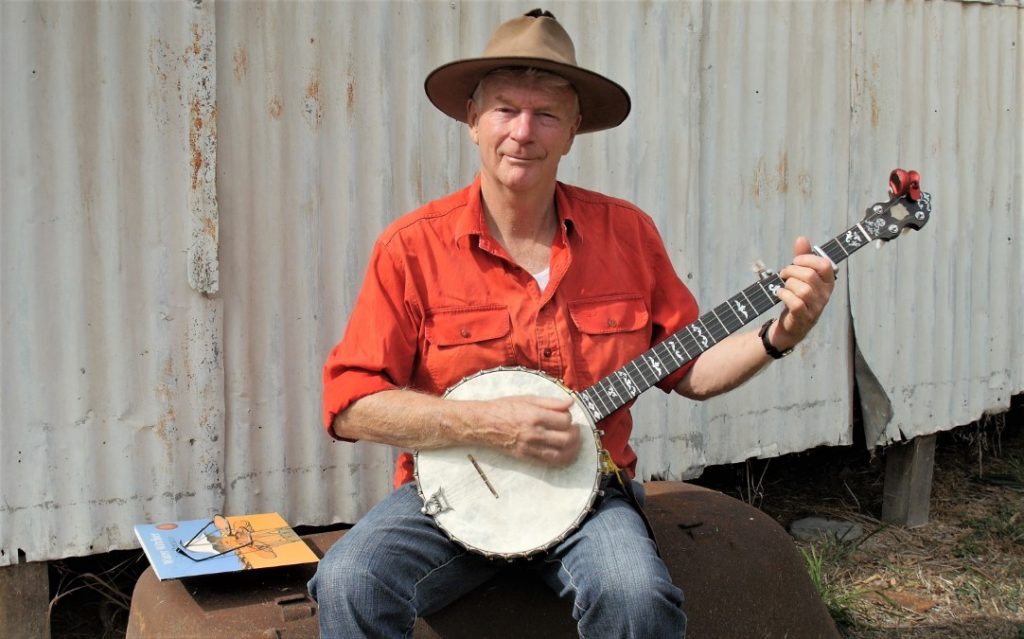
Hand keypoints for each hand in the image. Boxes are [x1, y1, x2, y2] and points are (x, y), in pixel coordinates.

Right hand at [484, 395, 580, 465]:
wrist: (484, 424)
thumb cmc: (504, 408)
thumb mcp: (527, 398)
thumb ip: (551, 402)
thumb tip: (571, 402)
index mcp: (535, 416)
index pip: (564, 420)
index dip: (569, 418)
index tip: (566, 416)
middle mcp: (534, 433)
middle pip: (567, 439)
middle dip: (576, 434)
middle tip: (575, 429)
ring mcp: (530, 448)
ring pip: (562, 454)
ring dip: (573, 449)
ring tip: (575, 442)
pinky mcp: (526, 457)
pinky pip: (550, 462)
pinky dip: (563, 459)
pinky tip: (566, 453)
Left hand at [771, 236, 835, 350]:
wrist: (791, 326)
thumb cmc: (797, 297)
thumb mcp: (800, 276)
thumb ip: (802, 258)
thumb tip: (802, 238)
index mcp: (827, 283)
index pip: (825, 265)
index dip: (808, 259)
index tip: (795, 261)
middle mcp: (825, 295)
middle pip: (809, 276)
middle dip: (791, 271)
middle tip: (783, 274)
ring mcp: (816, 308)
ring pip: (803, 290)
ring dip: (788, 284)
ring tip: (783, 285)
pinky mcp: (804, 318)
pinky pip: (796, 303)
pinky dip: (784, 295)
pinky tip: (779, 293)